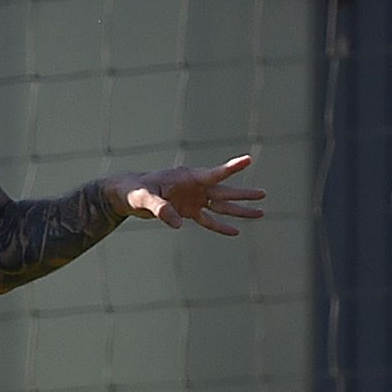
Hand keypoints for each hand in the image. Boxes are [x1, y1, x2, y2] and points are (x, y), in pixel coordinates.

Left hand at [110, 155, 265, 234]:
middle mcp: (195, 187)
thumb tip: (178, 224)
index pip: (214, 173)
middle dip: (243, 193)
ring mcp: (193, 199)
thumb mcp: (144, 199)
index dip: (231, 168)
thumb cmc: (135, 191)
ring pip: (221, 206)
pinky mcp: (188, 211)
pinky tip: (235, 231)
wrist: (128, 195)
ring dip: (239, 210)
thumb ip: (161, 209)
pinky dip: (220, 226)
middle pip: (224, 191)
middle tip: (263, 194)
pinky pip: (208, 220)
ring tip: (260, 212)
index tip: (248, 159)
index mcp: (187, 177)